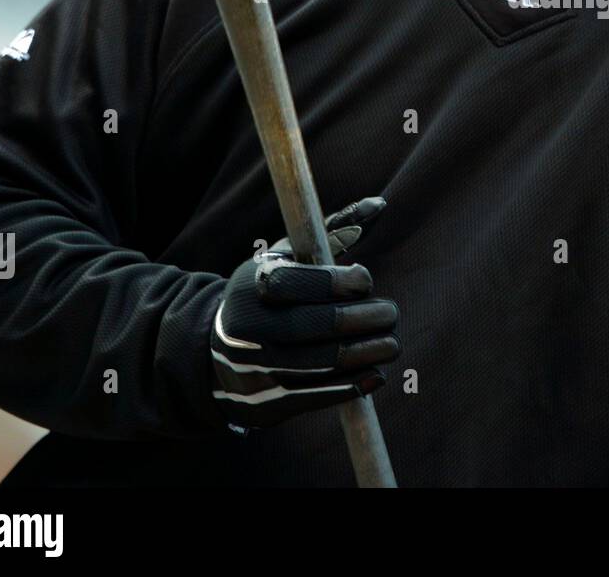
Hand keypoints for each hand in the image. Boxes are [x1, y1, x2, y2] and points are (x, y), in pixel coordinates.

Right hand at [209, 196, 399, 432]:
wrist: (216, 355)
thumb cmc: (270, 295)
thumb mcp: (287, 258)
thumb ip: (333, 229)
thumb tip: (380, 204)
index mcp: (252, 286)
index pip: (297, 282)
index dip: (339, 282)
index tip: (365, 280)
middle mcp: (249, 328)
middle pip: (315, 326)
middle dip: (363, 318)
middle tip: (391, 313)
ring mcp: (257, 369)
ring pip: (322, 363)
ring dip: (367, 352)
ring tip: (392, 343)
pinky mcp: (269, 403)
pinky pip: (318, 395)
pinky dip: (353, 384)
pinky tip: (376, 373)